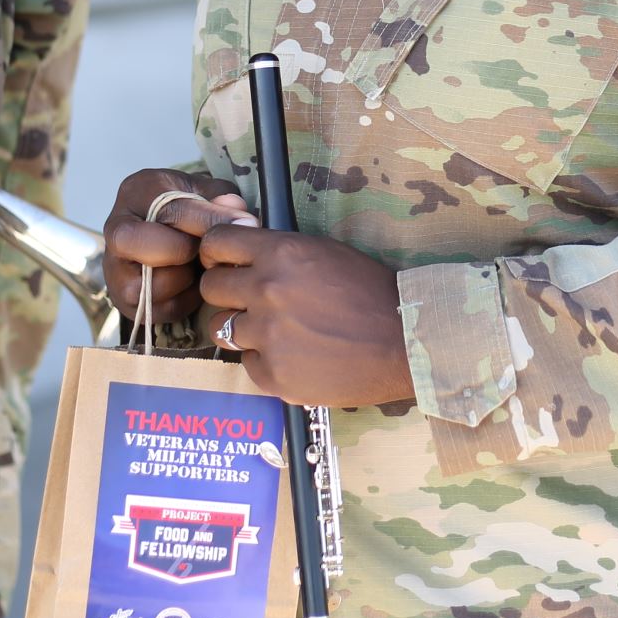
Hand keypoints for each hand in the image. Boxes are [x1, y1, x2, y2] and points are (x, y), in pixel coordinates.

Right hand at [103, 168, 254, 325]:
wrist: (171, 235)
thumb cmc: (190, 209)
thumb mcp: (208, 192)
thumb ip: (223, 200)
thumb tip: (239, 218)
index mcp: (136, 193)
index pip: (169, 208)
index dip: (209, 219)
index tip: (243, 224)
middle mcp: (116, 229)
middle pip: (143, 244)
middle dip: (184, 250)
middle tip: (208, 249)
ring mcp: (115, 269)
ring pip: (153, 283)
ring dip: (187, 278)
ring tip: (199, 264)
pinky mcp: (125, 302)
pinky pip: (160, 309)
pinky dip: (185, 299)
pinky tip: (192, 281)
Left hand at [198, 224, 413, 407]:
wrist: (405, 341)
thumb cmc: (372, 292)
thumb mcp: (325, 252)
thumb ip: (280, 251)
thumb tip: (244, 251)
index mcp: (280, 253)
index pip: (215, 243)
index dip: (217, 254)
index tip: (225, 263)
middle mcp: (266, 291)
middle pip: (211, 288)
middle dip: (227, 292)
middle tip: (250, 300)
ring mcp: (267, 335)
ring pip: (222, 329)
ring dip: (243, 328)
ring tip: (274, 331)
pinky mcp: (274, 374)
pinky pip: (247, 363)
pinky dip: (264, 360)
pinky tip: (293, 354)